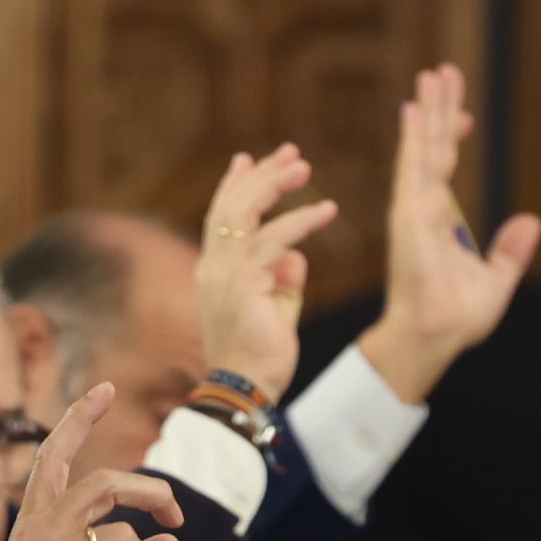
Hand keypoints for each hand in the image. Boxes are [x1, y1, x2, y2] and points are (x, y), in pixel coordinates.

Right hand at [196, 145, 340, 397]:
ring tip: (303, 166)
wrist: (245, 388)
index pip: (220, 218)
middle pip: (231, 205)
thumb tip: (297, 257)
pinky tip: (327, 210)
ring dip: (276, 184)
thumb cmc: (260, 357)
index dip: (234, 186)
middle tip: (290, 152)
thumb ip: (284, 282)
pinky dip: (301, 220)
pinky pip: (275, 240)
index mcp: (214, 272)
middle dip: (260, 174)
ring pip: (246, 212)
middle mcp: (213, 267)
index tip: (248, 159)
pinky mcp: (244, 282)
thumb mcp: (276, 311)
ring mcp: (223, 273)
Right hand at [355, 64, 540, 404]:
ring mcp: (413, 209)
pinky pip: (413, 167)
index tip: (465, 114)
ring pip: (422, 148)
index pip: (445, 167)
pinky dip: (413, 137)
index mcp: (439, 220)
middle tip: (442, 71)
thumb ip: (510, 252)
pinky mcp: (409, 215)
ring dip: (425, 111)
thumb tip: (531, 221)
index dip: (452, 136)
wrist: (436, 336)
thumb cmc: (457, 317)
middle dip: (437, 109)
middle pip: (432, 147)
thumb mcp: (496, 280)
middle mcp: (422, 208)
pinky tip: (413, 108)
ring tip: (430, 74)